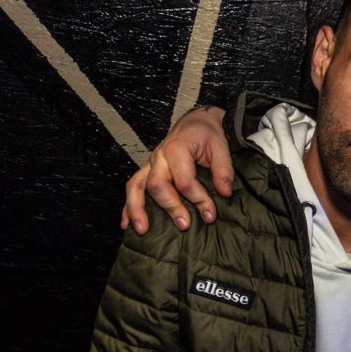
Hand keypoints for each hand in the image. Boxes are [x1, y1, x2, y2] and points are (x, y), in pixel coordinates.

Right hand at [121, 106, 231, 233]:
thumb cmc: (208, 135)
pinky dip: (127, 206)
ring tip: (142, 230)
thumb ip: (223, 170)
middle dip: (170, 207)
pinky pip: (132, 187)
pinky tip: (126, 224)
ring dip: (137, 209)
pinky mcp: (147, 170)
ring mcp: (150, 164)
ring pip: (136, 187)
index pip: (185, 180)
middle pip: (157, 185)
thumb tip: (224, 192)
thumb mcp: (221, 147)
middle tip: (184, 225)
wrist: (196, 121)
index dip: (199, 199)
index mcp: (177, 149)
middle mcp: (159, 157)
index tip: (211, 214)